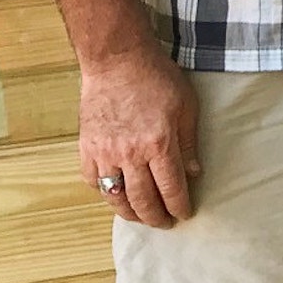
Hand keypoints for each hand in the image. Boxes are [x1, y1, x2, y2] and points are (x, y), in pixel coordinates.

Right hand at [78, 44, 200, 227]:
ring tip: (141, 216)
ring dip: (130, 212)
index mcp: (159, 144)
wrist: (117, 60)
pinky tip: (116, 195)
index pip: (171, 189)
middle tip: (164, 223)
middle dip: (156, 217)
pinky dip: (105, 193)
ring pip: (116, 198)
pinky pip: (94, 182)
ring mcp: (105, 153)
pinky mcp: (87, 148)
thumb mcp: (186, 106)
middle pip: (143, 200)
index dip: (179, 206)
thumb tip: (194, 173)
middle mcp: (130, 154)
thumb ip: (189, 143)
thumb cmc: (156, 78)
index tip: (184, 214)